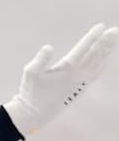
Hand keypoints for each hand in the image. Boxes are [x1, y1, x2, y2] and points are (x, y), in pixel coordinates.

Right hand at [3, 23, 117, 136]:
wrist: (36, 113)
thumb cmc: (31, 92)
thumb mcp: (29, 74)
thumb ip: (39, 60)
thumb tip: (49, 46)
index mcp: (67, 69)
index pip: (83, 49)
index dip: (92, 37)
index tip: (101, 26)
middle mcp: (78, 75)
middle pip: (96, 55)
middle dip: (105, 42)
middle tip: (114, 30)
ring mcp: (82, 83)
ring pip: (99, 64)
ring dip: (107, 51)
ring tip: (113, 41)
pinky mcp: (81, 88)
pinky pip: (96, 74)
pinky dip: (103, 64)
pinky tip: (107, 59)